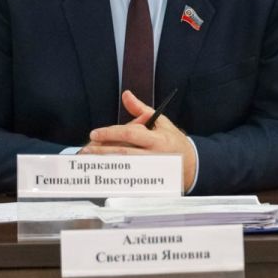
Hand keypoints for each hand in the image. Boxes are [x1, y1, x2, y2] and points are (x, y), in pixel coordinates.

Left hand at [81, 90, 196, 192]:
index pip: (130, 134)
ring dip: (104, 164)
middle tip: (86, 149)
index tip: (95, 133)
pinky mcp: (149, 182)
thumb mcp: (161, 122)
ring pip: (123, 168)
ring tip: (89, 160)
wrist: (190, 164)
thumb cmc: (173, 141)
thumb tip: (126, 94)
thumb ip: (140, 109)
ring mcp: (151, 171)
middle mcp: (154, 155)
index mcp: (158, 139)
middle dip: (102, 151)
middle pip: (123, 153)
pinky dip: (113, 176)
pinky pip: (127, 180)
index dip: (110, 134)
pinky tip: (102, 173)